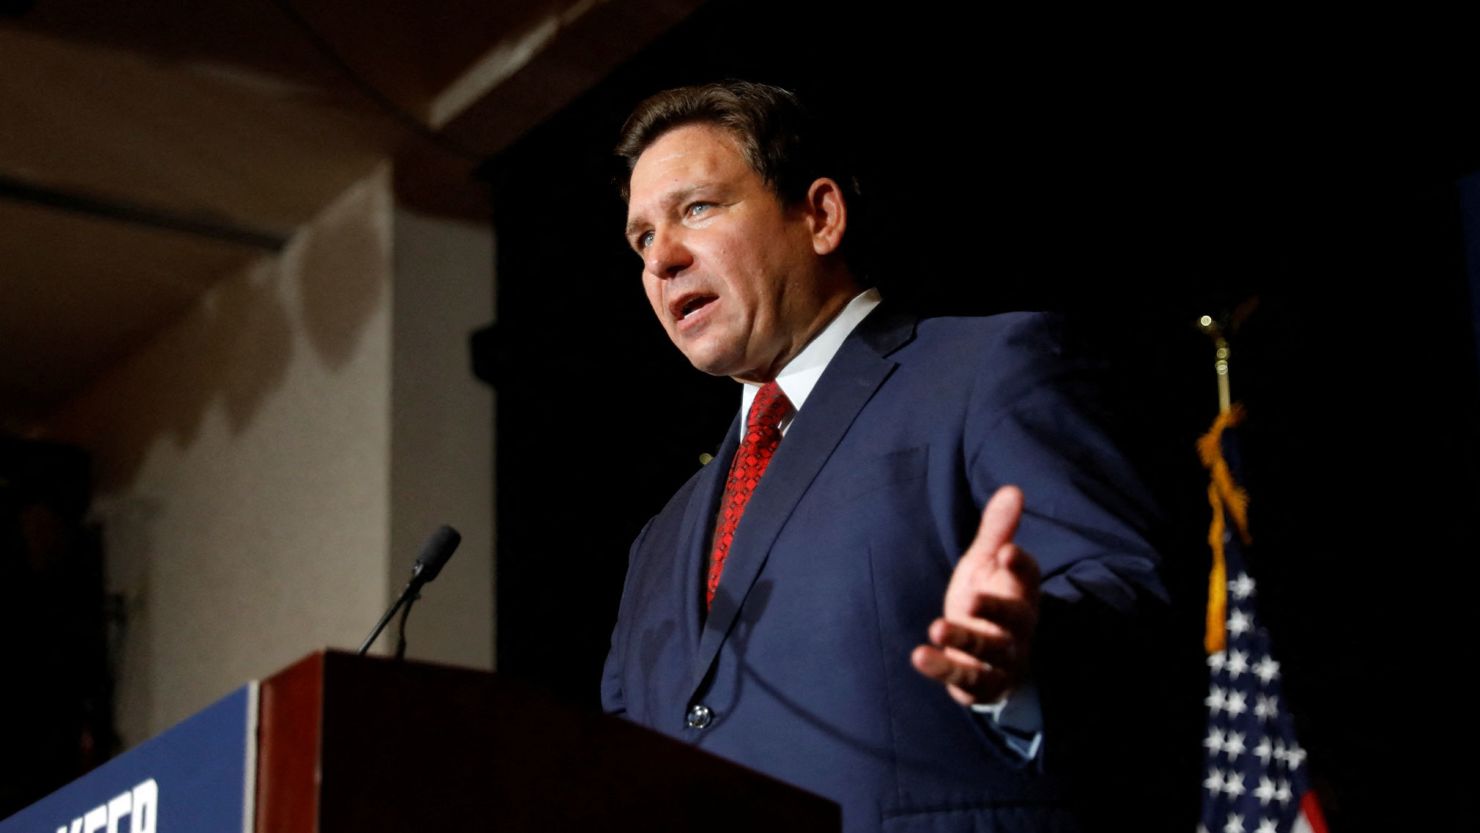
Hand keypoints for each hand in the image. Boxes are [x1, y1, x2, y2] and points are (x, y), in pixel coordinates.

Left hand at [911, 485, 1040, 705]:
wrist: (992, 657)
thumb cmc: (989, 599)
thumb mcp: (986, 562)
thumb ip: (997, 530)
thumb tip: (1013, 488)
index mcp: (1022, 592)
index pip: (1028, 578)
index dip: (1020, 565)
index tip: (1005, 551)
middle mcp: (1019, 628)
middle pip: (1015, 620)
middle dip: (995, 610)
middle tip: (970, 598)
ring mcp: (1004, 659)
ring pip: (990, 653)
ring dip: (964, 641)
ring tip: (936, 627)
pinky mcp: (983, 684)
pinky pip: (967, 681)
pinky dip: (944, 669)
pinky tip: (919, 656)